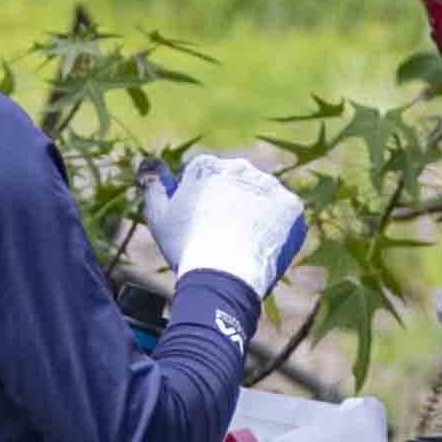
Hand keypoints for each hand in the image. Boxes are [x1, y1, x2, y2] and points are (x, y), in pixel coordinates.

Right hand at [152, 148, 303, 296]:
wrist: (223, 276)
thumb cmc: (186, 248)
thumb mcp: (159, 217)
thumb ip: (153, 186)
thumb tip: (151, 164)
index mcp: (207, 166)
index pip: (208, 178)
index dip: (204, 203)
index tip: (203, 225)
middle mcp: (240, 167)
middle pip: (237, 183)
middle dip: (233, 203)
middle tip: (226, 236)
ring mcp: (269, 185)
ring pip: (262, 198)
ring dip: (256, 214)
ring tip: (244, 245)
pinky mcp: (291, 205)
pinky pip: (284, 215)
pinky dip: (277, 229)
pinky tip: (262, 247)